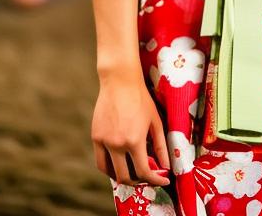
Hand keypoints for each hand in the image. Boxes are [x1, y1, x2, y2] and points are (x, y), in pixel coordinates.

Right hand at [91, 67, 170, 186]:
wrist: (120, 81)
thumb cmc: (141, 99)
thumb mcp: (155, 121)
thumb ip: (161, 145)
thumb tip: (166, 166)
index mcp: (134, 140)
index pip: (144, 171)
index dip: (155, 180)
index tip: (163, 181)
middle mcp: (117, 144)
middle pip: (126, 176)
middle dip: (139, 181)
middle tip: (148, 176)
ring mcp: (104, 141)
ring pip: (110, 172)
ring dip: (122, 176)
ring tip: (132, 171)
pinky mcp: (95, 137)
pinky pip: (100, 161)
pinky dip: (109, 167)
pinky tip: (119, 163)